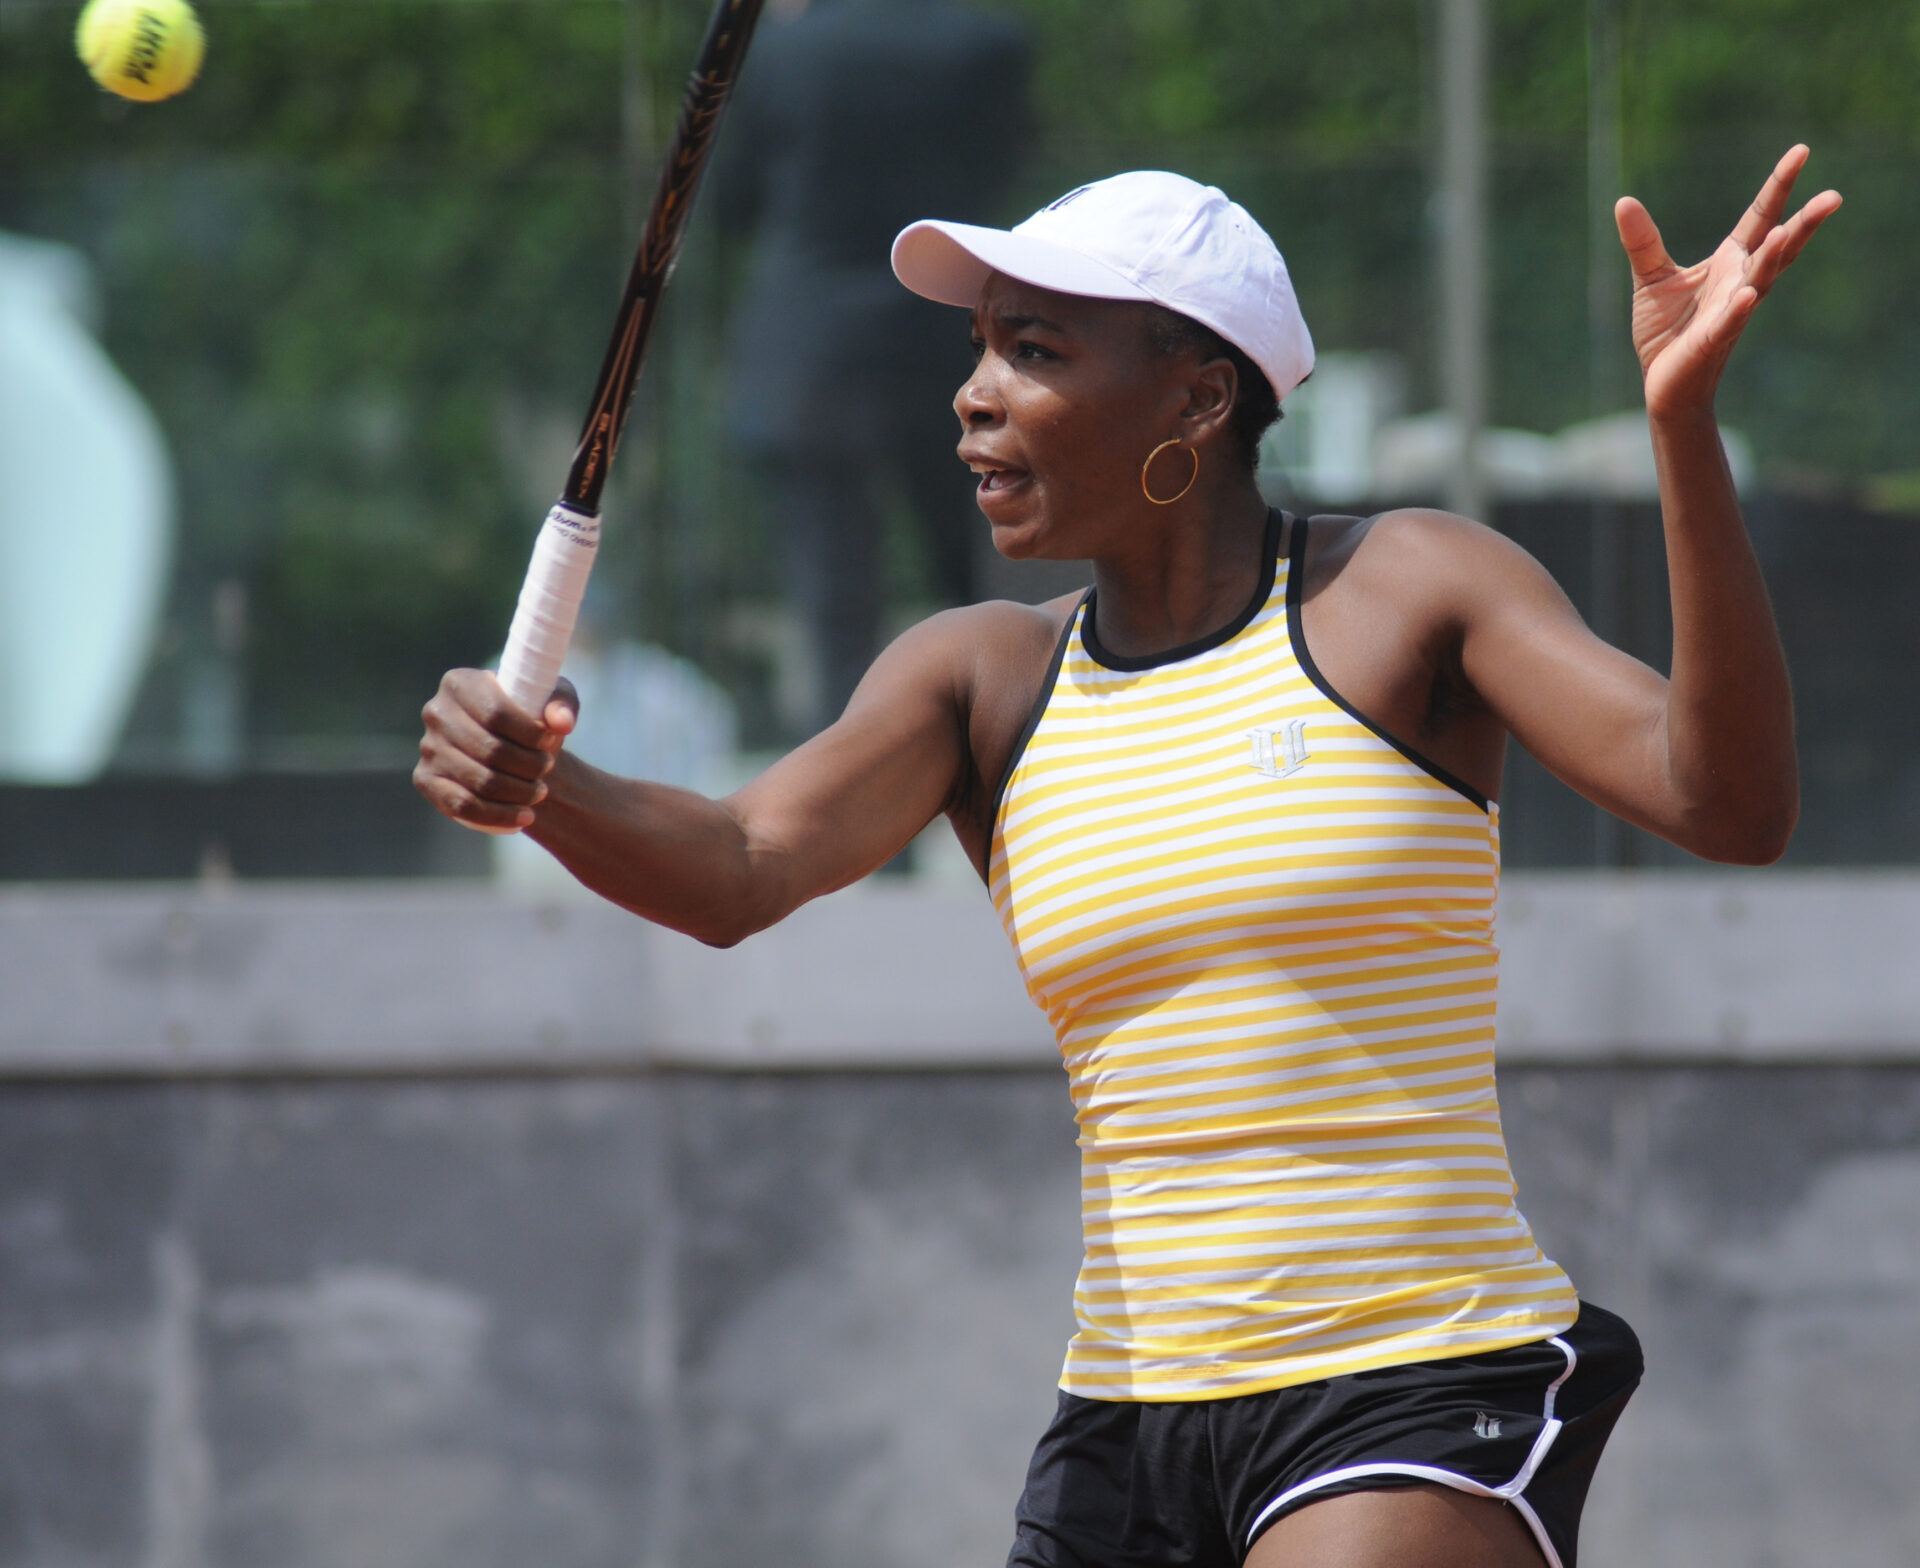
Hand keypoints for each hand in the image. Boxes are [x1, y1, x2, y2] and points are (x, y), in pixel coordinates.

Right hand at [414, 671, 578, 833]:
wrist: (512, 750)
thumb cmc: (531, 719)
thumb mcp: (552, 700)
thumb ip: (563, 703)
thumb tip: (562, 722)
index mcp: (459, 683)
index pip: (496, 713)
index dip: (529, 733)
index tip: (551, 742)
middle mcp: (436, 713)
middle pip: (489, 749)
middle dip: (528, 765)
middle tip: (547, 768)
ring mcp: (428, 748)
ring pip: (480, 780)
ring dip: (519, 792)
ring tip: (540, 791)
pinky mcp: (426, 780)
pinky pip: (462, 805)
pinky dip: (498, 815)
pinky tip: (525, 816)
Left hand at [1616, 144, 1840, 421]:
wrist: (1663, 384)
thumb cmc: (1666, 332)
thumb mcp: (1651, 278)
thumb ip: (1643, 241)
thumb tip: (1624, 200)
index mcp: (1729, 263)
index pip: (1760, 218)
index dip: (1779, 186)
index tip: (1802, 151)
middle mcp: (1739, 283)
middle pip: (1777, 247)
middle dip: (1804, 223)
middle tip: (1833, 196)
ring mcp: (1730, 312)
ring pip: (1759, 281)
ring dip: (1773, 258)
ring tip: (1788, 230)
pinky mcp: (1711, 341)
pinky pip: (1728, 323)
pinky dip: (1737, 309)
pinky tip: (1748, 295)